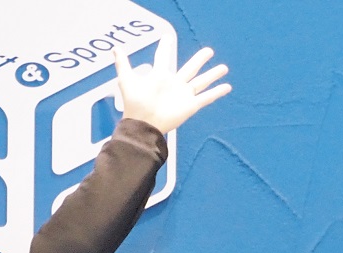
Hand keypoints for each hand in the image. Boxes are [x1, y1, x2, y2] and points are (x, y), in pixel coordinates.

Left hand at [115, 45, 229, 132]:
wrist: (143, 124)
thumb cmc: (135, 104)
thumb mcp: (127, 80)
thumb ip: (123, 64)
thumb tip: (115, 48)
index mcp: (159, 76)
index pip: (163, 58)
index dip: (165, 47)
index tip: (168, 37)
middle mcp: (173, 84)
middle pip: (190, 68)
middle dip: (200, 60)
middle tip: (209, 51)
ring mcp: (183, 95)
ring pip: (201, 81)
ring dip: (212, 75)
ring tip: (223, 67)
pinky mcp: (190, 105)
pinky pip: (206, 97)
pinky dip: (217, 92)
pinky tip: (227, 87)